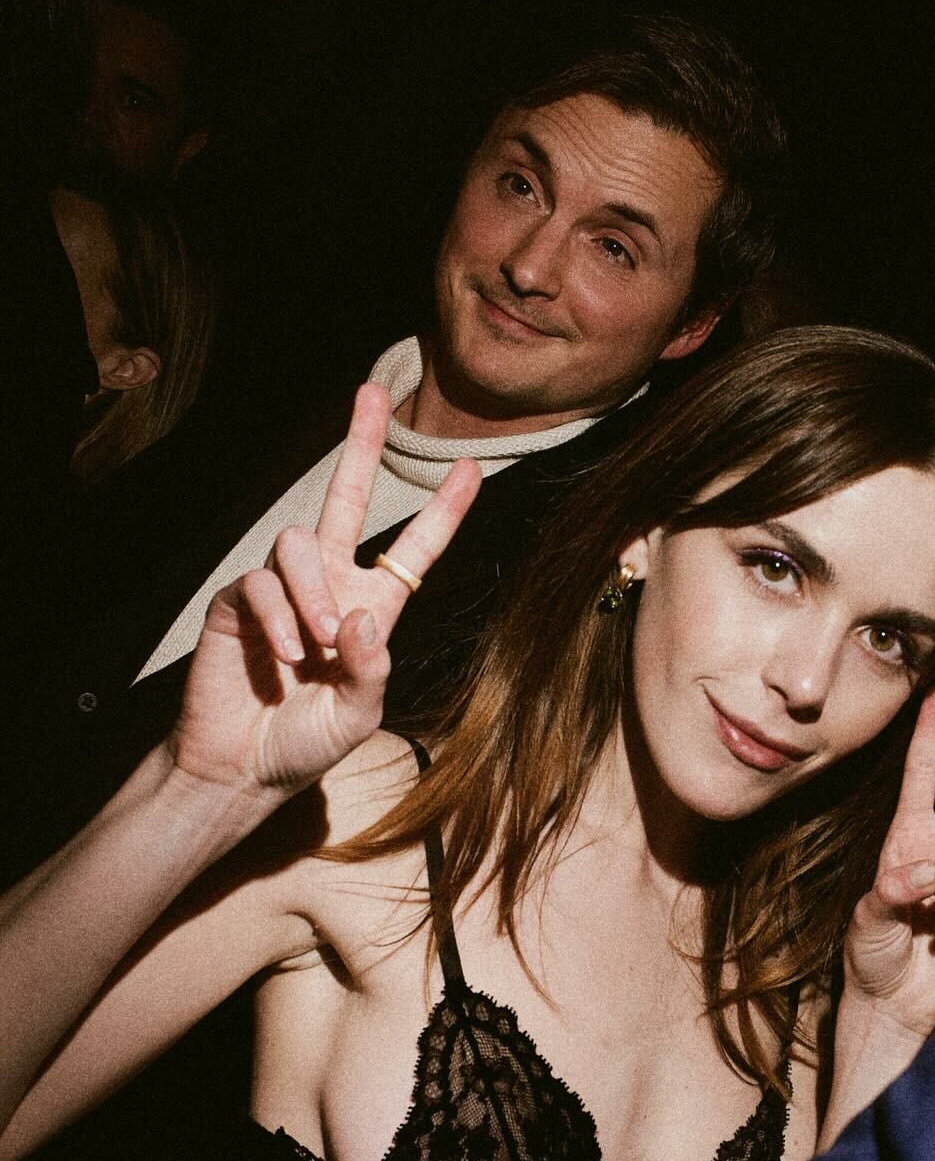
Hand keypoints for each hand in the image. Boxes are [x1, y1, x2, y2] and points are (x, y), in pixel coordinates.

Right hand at [169, 383, 478, 795]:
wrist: (243, 768)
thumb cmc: (305, 743)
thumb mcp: (359, 715)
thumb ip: (373, 670)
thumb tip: (360, 614)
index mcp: (371, 610)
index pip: (414, 551)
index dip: (444, 512)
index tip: (472, 469)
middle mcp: (328, 586)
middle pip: (346, 499)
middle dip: (360, 444)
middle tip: (372, 392)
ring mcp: (281, 589)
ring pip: (300, 542)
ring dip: (312, 592)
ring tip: (318, 647)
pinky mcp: (237, 600)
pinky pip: (260, 582)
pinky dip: (278, 617)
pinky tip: (286, 655)